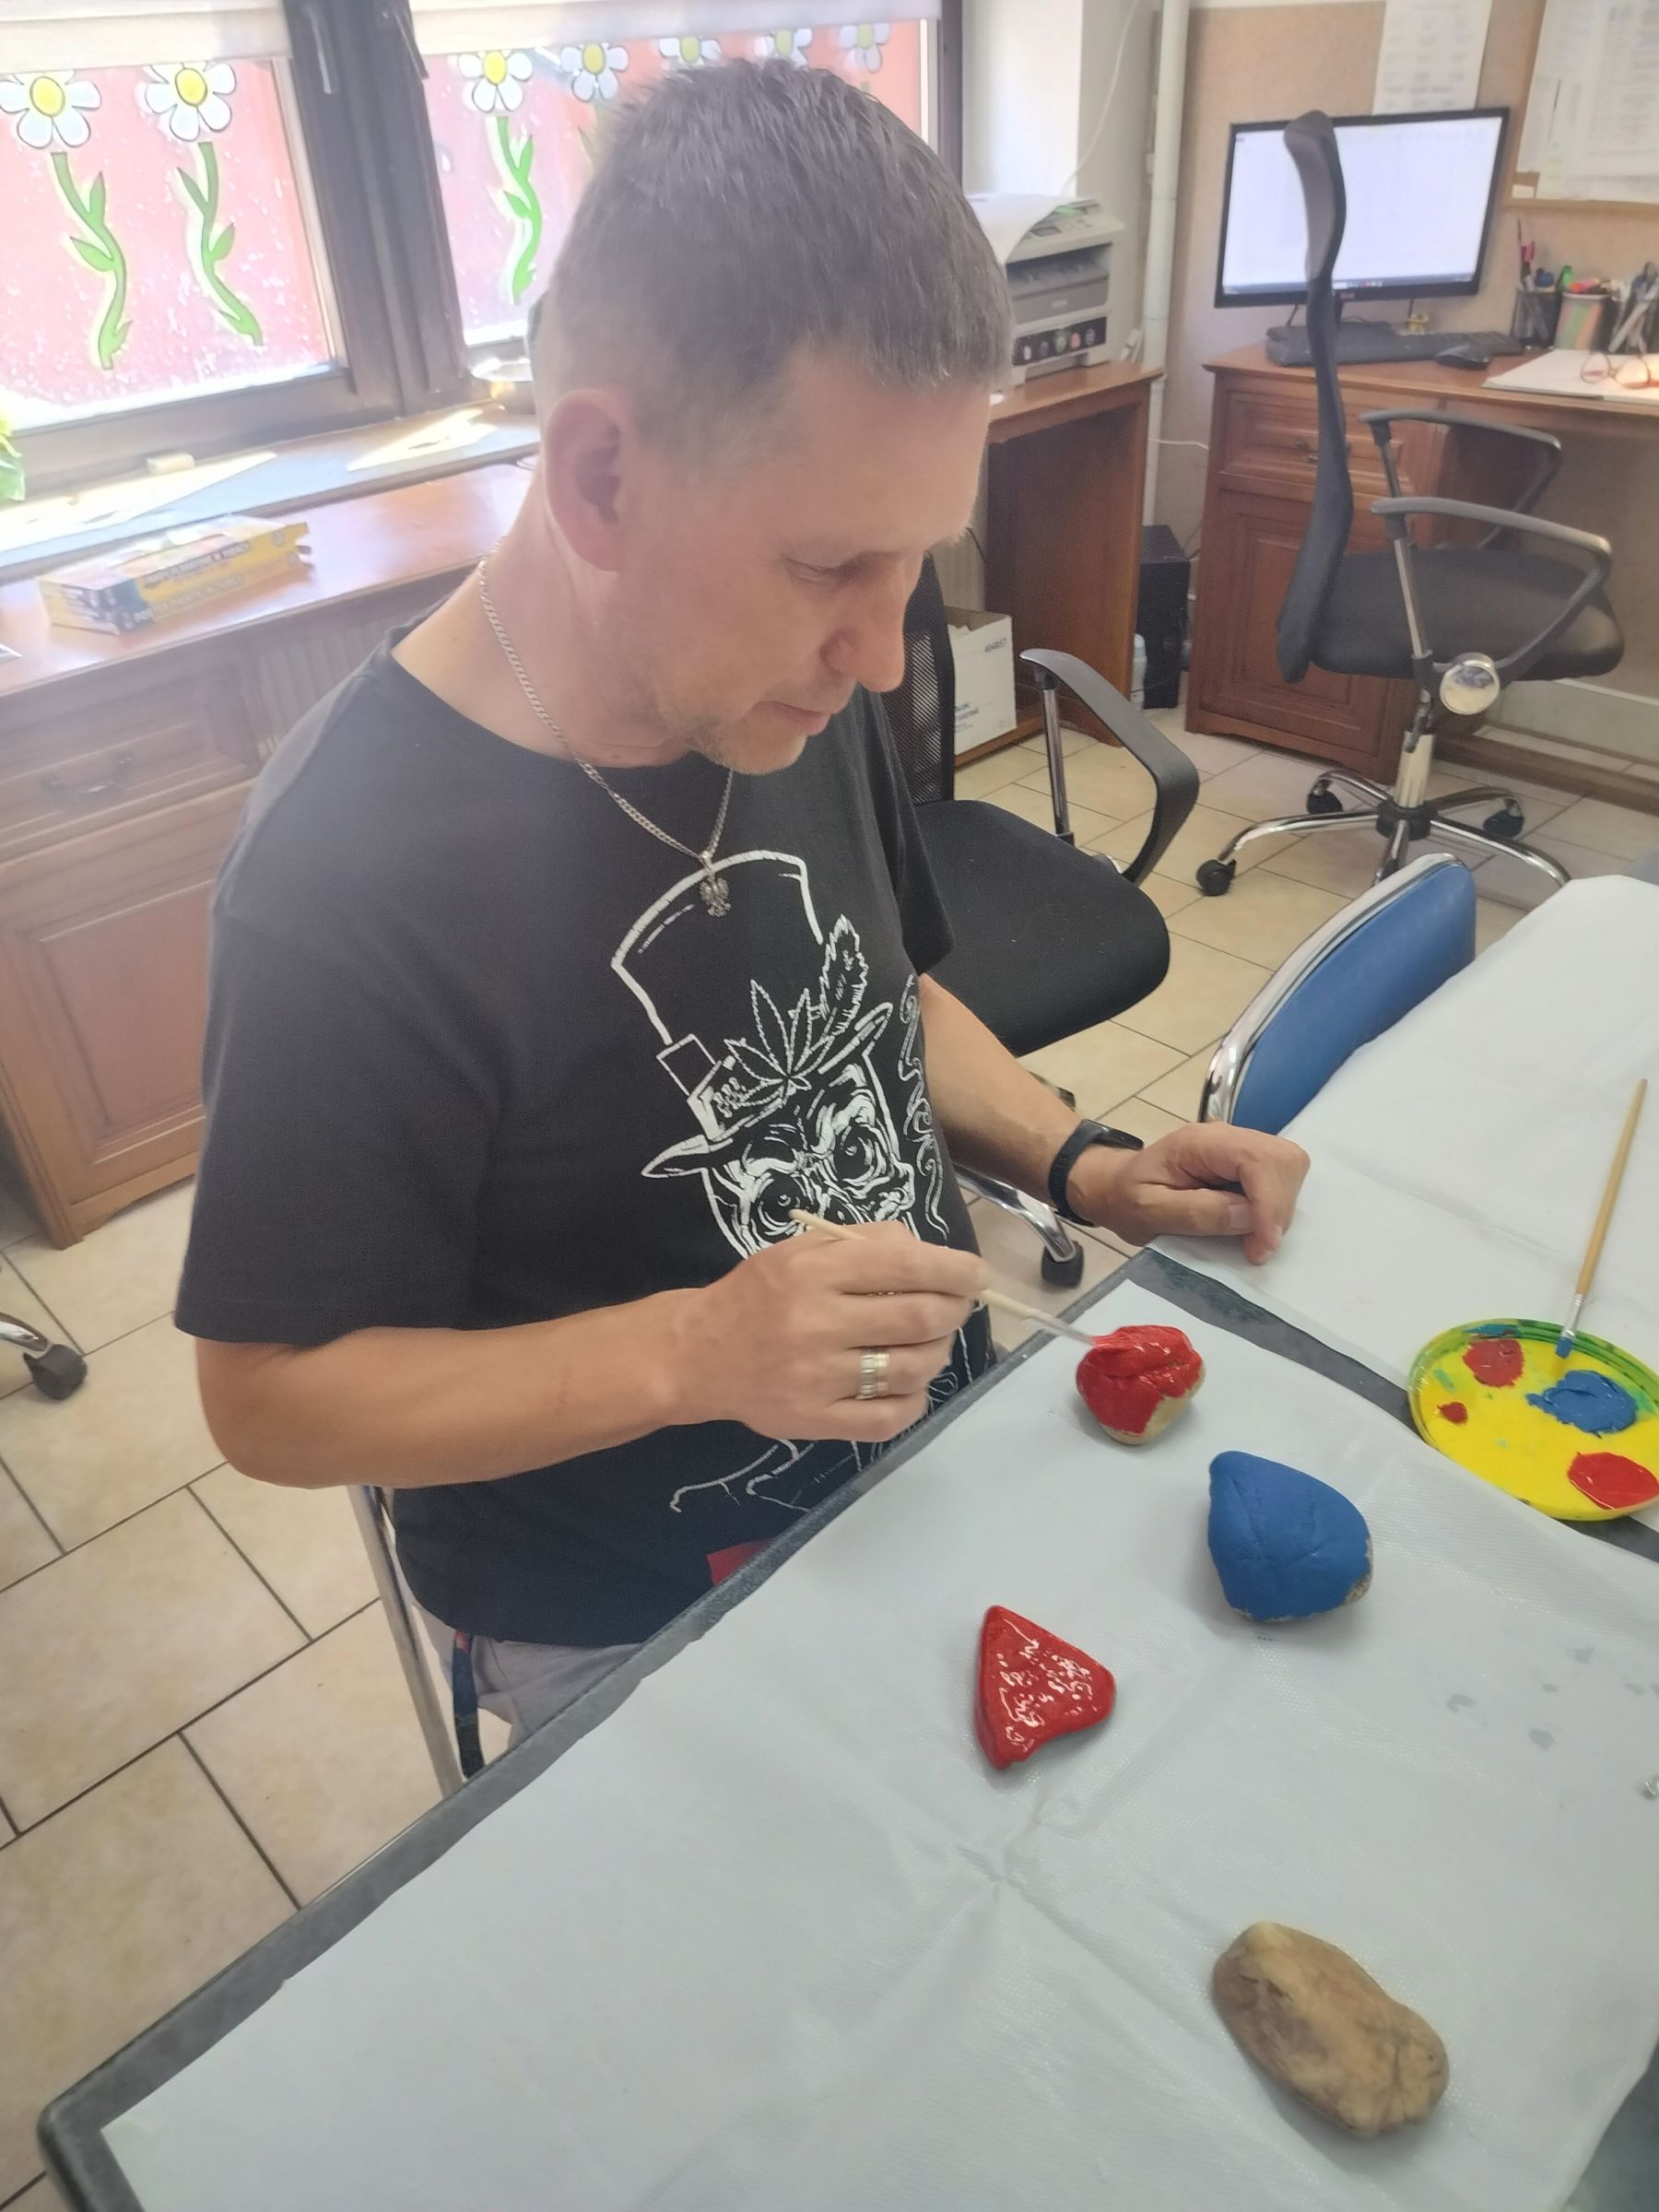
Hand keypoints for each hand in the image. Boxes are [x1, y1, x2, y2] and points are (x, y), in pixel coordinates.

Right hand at [665, 1222, 987, 1443]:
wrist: (698, 1354)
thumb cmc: (756, 1295)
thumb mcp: (799, 1250)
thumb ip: (863, 1243)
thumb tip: (926, 1252)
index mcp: (813, 1272)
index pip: (905, 1266)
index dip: (955, 1270)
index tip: (976, 1275)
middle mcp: (815, 1324)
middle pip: (918, 1318)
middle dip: (955, 1310)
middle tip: (958, 1306)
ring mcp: (816, 1378)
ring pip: (910, 1368)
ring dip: (937, 1353)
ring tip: (931, 1343)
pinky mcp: (815, 1420)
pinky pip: (888, 1418)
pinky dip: (914, 1399)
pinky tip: (909, 1383)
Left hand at [1068, 1123, 1308, 1265]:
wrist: (1117, 1188)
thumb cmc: (1127, 1199)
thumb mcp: (1149, 1212)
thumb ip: (1196, 1213)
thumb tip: (1248, 1216)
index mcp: (1199, 1142)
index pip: (1255, 1158)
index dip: (1269, 1202)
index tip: (1262, 1244)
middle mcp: (1226, 1137)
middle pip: (1283, 1158)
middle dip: (1279, 1206)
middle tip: (1257, 1245)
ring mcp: (1240, 1148)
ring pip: (1289, 1167)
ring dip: (1280, 1207)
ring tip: (1253, 1238)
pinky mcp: (1247, 1164)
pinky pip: (1280, 1178)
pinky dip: (1276, 1206)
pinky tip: (1255, 1227)